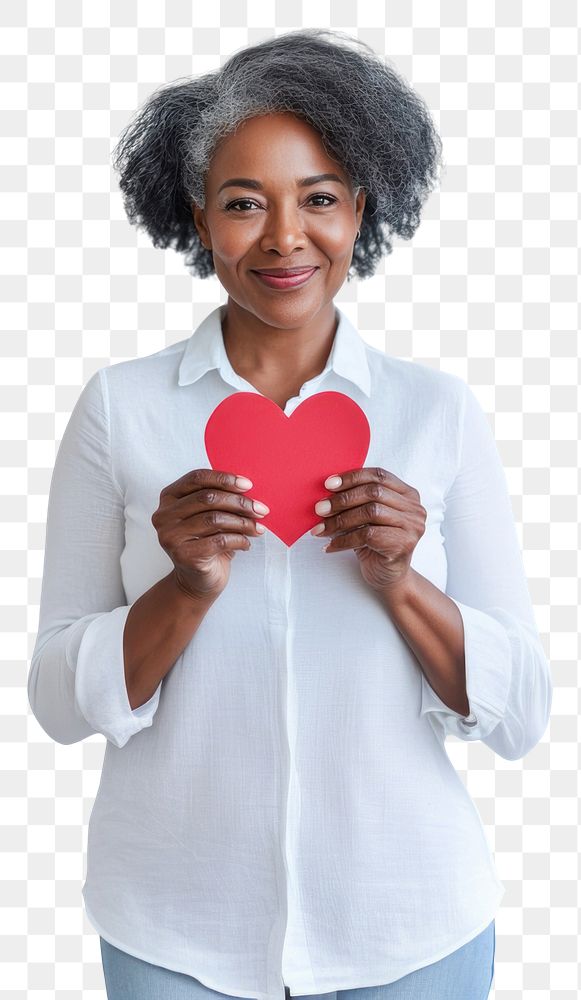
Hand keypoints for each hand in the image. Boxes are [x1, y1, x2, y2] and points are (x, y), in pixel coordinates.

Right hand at [151, 469, 268, 601]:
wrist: (197, 581)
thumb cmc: (207, 543)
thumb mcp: (210, 516)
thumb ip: (219, 499)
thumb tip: (247, 487)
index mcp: (169, 498)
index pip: (196, 478)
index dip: (224, 478)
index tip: (248, 485)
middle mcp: (164, 516)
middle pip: (208, 498)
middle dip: (239, 502)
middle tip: (261, 509)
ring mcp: (171, 536)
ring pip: (215, 519)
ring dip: (243, 523)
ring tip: (257, 528)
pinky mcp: (184, 555)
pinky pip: (220, 541)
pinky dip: (239, 540)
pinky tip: (246, 544)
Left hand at [310, 466, 426, 592]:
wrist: (388, 577)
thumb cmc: (375, 545)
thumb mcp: (366, 518)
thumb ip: (357, 501)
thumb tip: (327, 492)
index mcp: (407, 494)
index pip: (378, 475)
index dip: (352, 477)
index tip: (328, 485)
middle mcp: (414, 508)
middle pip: (374, 492)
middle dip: (342, 499)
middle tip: (319, 509)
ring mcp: (412, 526)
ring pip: (370, 512)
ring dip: (340, 520)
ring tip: (321, 529)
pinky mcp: (403, 544)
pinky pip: (367, 535)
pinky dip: (344, 540)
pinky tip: (331, 545)